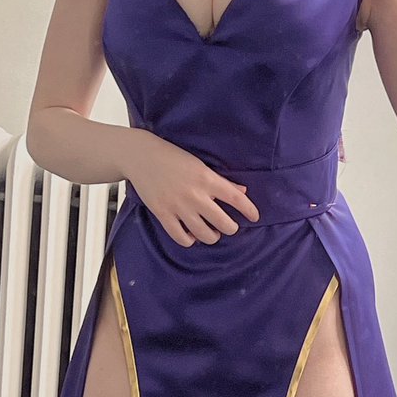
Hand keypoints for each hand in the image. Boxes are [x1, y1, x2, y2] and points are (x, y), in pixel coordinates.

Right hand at [125, 130, 259, 246]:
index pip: (236, 198)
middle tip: (229, 226)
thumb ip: (221, 181)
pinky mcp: (163, 214)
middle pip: (224, 223)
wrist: (141, 156)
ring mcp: (178, 206)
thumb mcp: (200, 165)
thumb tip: (243, 191)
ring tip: (211, 233)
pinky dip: (190, 240)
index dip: (249, 210)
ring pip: (205, 235)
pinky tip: (191, 235)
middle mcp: (195, 195)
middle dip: (231, 228)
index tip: (255, 217)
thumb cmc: (173, 158)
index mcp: (207, 179)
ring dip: (212, 236)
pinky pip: (181, 238)